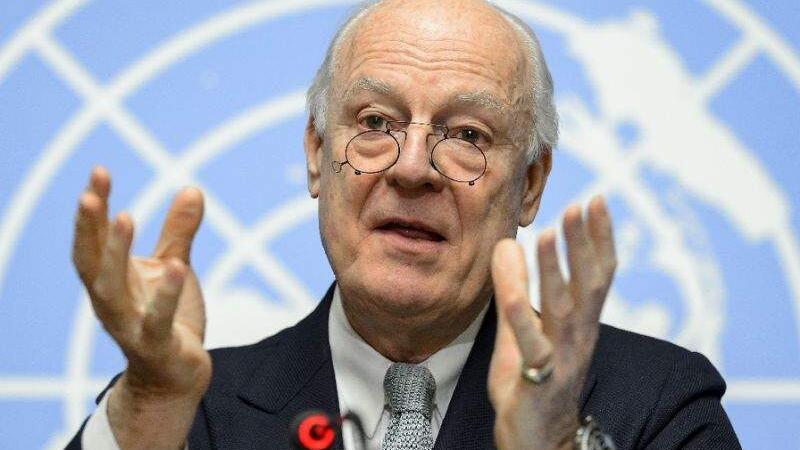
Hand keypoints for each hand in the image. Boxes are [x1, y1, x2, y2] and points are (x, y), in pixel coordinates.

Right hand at [72, 167, 209, 448]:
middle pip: (92, 261)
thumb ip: (179, 232)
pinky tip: (175, 267)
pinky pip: (157, 320)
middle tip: (91, 192)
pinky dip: (164, 294)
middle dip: (90, 226)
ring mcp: (129, 325)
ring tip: (124, 217)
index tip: (99, 171)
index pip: (93, 240)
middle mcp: (111, 301)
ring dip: (115, 254)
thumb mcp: (173, 267)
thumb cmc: (169, 318)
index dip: (93, 209)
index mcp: (111, 280)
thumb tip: (192, 187)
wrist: (177, 375)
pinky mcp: (156, 345)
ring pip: (113, 289)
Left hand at [488, 196, 615, 449]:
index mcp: (579, 322)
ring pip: (564, 309)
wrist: (535, 437)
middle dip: (586, 243)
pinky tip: (510, 292)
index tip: (597, 201)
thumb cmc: (530, 380)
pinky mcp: (539, 379)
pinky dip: (520, 315)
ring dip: (556, 269)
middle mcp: (578, 336)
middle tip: (583, 204)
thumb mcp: (521, 327)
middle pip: (590, 283)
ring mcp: (561, 357)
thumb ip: (514, 288)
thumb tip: (505, 243)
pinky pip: (530, 344)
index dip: (599, 237)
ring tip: (548, 234)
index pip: (598, 273)